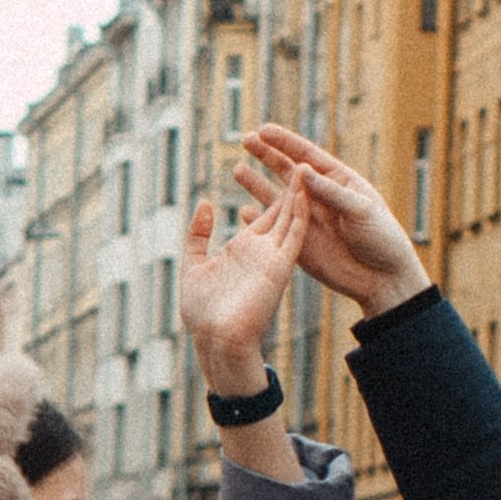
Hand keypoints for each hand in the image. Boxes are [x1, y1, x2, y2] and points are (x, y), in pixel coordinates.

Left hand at [179, 177, 310, 396]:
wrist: (217, 340)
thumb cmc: (203, 313)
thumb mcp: (194, 264)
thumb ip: (199, 235)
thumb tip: (205, 204)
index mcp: (243, 251)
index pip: (262, 216)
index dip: (269, 193)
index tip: (277, 170)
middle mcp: (261, 252)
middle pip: (280, 212)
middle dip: (289, 187)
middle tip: (299, 159)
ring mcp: (272, 258)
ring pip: (290, 218)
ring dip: (299, 194)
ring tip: (306, 166)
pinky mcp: (279, 266)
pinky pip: (294, 234)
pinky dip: (301, 212)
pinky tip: (306, 190)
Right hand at [237, 127, 431, 317]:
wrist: (384, 279)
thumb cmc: (382, 238)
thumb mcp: (360, 210)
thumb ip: (331, 191)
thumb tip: (301, 169)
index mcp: (337, 181)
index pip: (306, 156)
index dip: (284, 143)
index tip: (263, 130)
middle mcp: (319, 197)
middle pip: (287, 171)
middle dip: (266, 156)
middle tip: (245, 141)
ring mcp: (308, 221)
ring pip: (277, 199)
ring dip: (257, 185)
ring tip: (238, 170)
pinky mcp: (301, 245)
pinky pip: (276, 229)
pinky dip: (260, 222)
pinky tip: (245, 213)